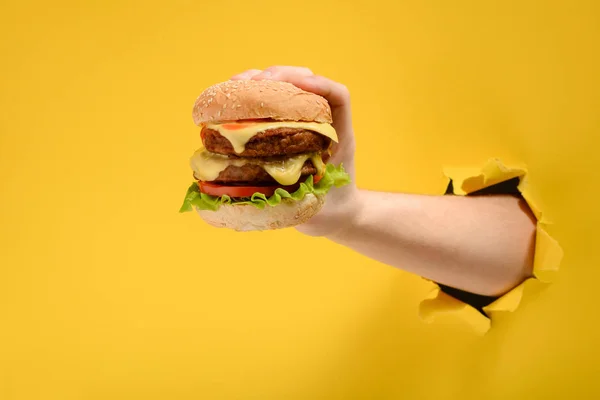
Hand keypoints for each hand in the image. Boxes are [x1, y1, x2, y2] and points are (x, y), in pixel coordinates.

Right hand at [231, 66, 359, 236]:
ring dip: (262, 80)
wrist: (337, 215)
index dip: (319, 85)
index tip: (294, 87)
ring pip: (288, 87)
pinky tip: (232, 98)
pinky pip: (273, 102)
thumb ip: (300, 199)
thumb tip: (267, 188)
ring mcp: (305, 123)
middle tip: (252, 82)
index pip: (338, 97)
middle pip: (308, 82)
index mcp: (338, 137)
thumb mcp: (318, 207)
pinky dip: (254, 96)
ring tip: (236, 84)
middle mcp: (323, 123)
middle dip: (280, 76)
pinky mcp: (289, 128)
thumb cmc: (330, 211)